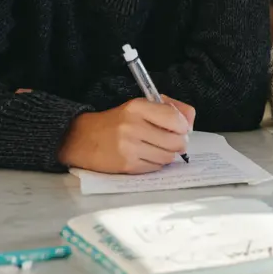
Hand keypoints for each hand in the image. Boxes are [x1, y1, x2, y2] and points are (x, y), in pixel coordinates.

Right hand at [58, 97, 193, 173]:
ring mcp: (129, 148)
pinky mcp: (127, 165)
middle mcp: (133, 126)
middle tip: (173, 141)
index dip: (183, 126)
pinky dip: (156, 163)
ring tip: (158, 148)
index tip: (181, 128)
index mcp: (138, 107)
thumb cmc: (117, 121)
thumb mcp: (140, 105)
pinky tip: (147, 156)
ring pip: (168, 157)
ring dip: (168, 154)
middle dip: (179, 143)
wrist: (82, 138)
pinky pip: (155, 167)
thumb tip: (190, 123)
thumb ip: (169, 108)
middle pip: (176, 141)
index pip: (175, 118)